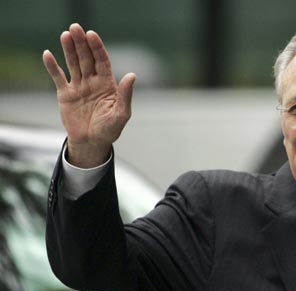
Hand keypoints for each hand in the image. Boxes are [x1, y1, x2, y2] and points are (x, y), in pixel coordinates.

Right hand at [43, 23, 135, 166]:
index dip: (97, 48)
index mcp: (107, 84)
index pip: (102, 61)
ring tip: (65, 35)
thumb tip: (132, 75)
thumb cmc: (110, 130)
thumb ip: (125, 95)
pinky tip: (48, 54)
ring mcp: (79, 87)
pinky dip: (52, 67)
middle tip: (76, 28)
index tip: (92, 35)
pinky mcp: (65, 94)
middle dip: (82, 43)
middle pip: (87, 58)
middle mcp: (93, 82)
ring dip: (69, 50)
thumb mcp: (121, 114)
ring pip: (73, 64)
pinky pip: (58, 77)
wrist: (92, 143)